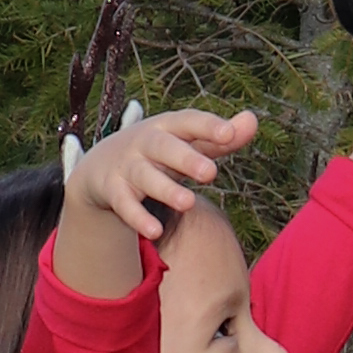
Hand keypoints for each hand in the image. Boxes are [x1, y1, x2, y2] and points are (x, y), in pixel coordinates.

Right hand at [58, 104, 255, 294]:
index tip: (230, 134)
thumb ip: (219, 138)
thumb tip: (252, 120)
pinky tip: (154, 232)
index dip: (208, 126)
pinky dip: (137, 217)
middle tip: (211, 172)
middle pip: (164, 147)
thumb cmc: (159, 153)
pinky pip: (125, 205)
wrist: (101, 166)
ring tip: (188, 204)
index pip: (188, 122)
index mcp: (168, 127)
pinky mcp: (113, 191)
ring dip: (165, 189)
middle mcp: (145, 143)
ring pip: (145, 177)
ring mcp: (128, 167)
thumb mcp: (187, 143)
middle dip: (185, 158)